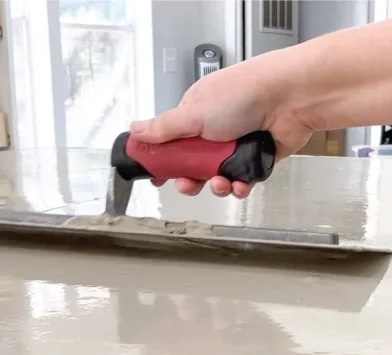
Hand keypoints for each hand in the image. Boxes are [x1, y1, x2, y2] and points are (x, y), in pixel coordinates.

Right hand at [129, 59, 312, 197]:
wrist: (294, 96)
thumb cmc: (246, 94)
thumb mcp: (193, 113)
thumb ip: (162, 128)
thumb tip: (135, 129)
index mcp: (196, 113)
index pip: (171, 141)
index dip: (163, 161)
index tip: (157, 175)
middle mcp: (216, 129)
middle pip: (192, 164)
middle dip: (188, 179)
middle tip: (187, 184)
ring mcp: (237, 144)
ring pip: (217, 176)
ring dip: (216, 185)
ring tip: (220, 182)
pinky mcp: (258, 158)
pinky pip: (242, 180)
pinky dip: (240, 186)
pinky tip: (240, 183)